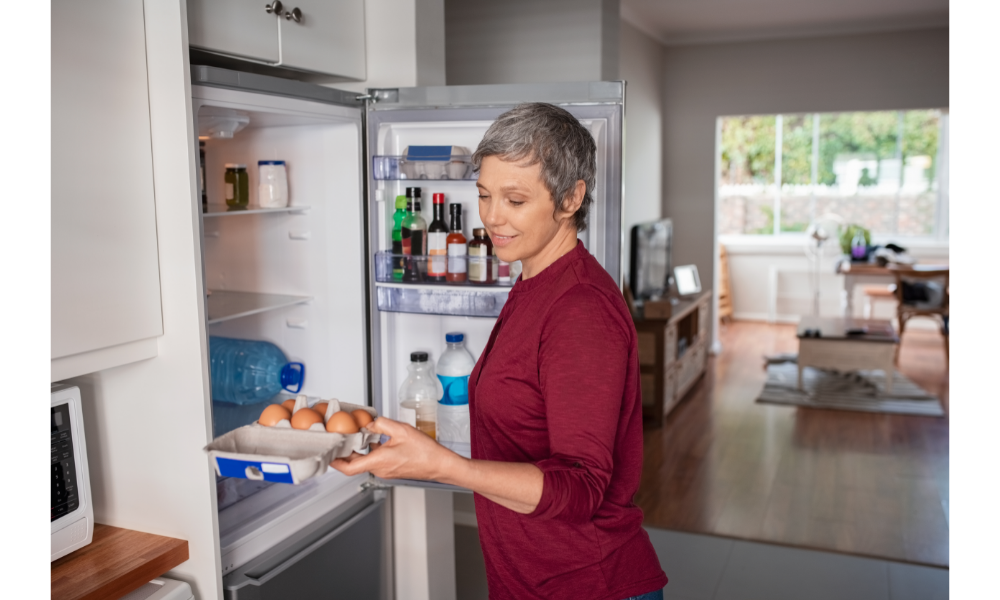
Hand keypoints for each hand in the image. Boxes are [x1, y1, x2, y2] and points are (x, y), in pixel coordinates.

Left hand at [329, 417, 462, 481]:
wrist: (440, 465)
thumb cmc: (425, 452)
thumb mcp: (401, 430)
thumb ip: (381, 424)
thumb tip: (370, 424)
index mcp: (378, 461)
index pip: (348, 467)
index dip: (335, 462)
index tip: (328, 454)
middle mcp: (380, 469)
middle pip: (355, 464)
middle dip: (345, 452)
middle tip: (340, 440)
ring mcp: (386, 471)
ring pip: (366, 461)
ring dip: (360, 450)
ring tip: (358, 437)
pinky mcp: (392, 469)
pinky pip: (376, 461)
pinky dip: (371, 451)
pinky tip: (376, 441)